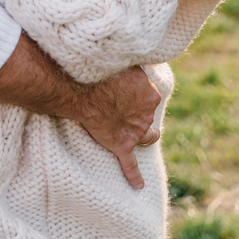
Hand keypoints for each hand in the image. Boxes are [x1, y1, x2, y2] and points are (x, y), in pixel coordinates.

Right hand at [80, 66, 161, 189]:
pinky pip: (130, 165)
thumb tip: (137, 53)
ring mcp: (134, 132)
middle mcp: (146, 114)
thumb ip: (133, 62)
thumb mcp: (124, 60)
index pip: (149, 91)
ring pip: (146, 136)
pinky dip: (135, 176)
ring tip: (154, 136)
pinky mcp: (121, 145)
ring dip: (148, 136)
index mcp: (150, 94)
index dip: (140, 89)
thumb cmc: (102, 70)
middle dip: (141, 109)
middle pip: (147, 112)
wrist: (84, 90)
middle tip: (128, 103)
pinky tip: (138, 185)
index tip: (130, 84)